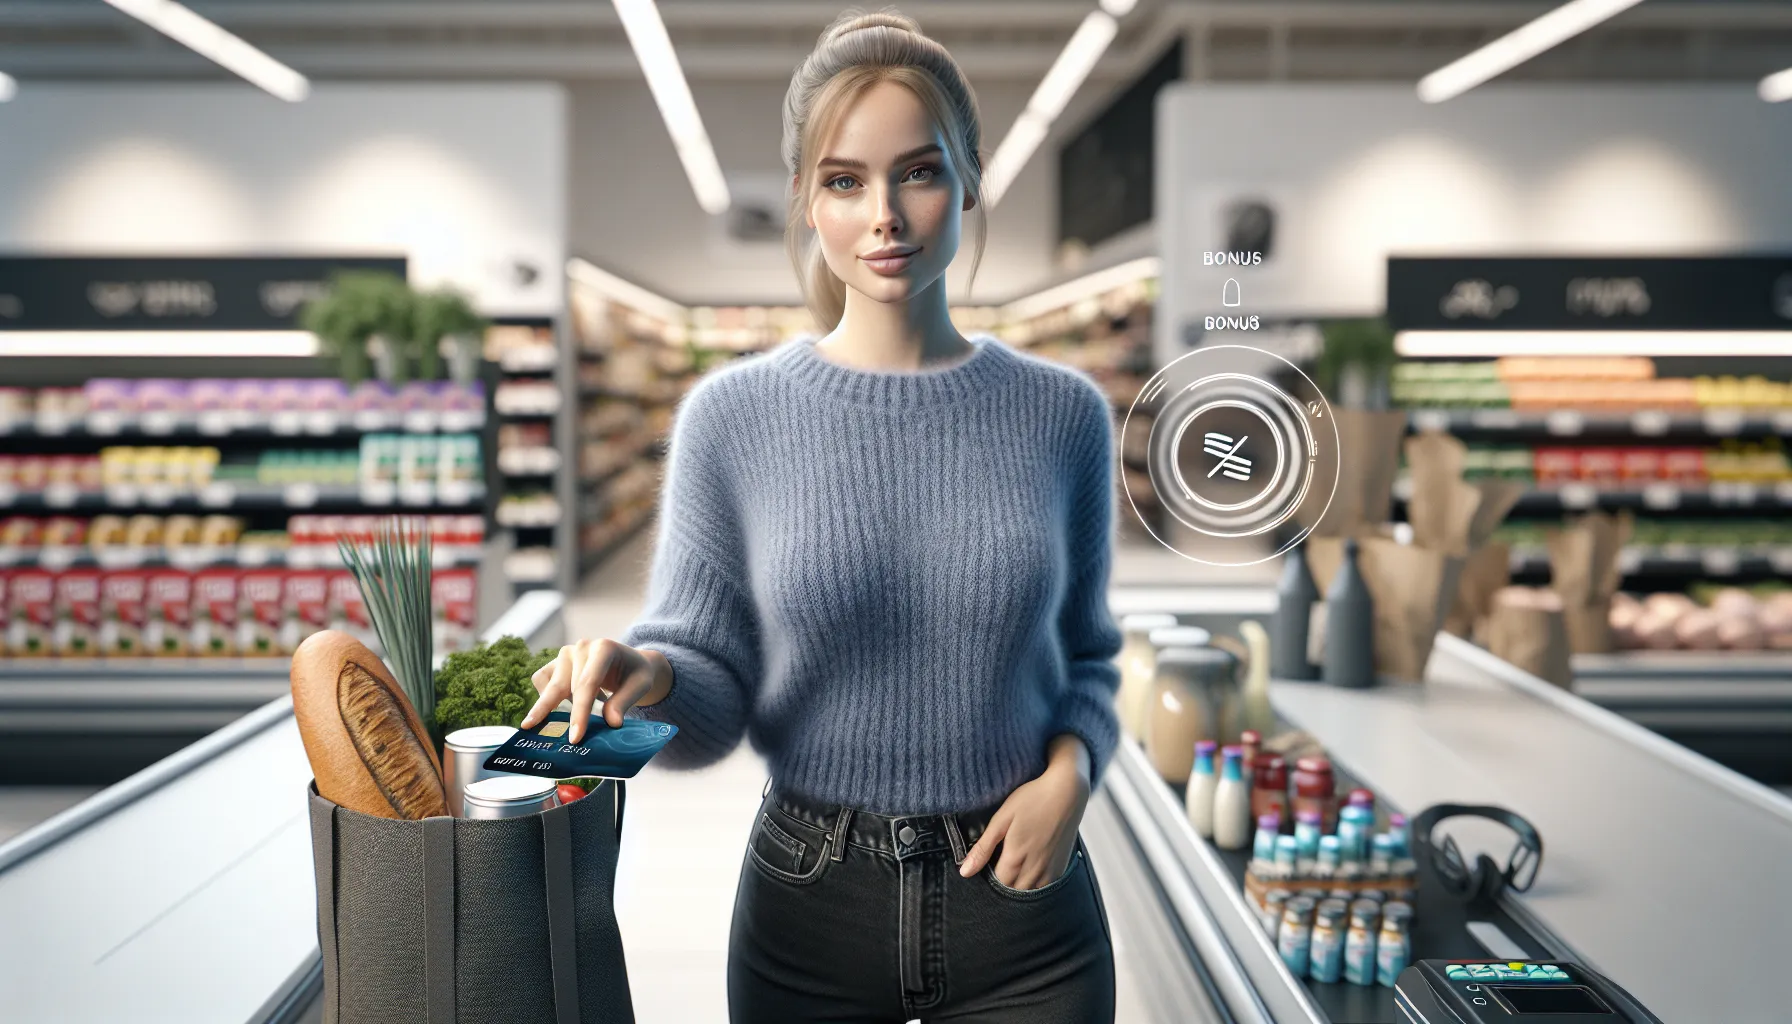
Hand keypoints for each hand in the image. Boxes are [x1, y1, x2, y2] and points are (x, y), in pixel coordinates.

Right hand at [522, 638, 673, 742]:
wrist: (630, 662)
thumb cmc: (634, 674)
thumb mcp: (639, 686)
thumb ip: (624, 702)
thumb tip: (612, 723)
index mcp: (603, 648)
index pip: (588, 683)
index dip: (580, 712)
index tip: (575, 737)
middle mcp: (581, 647)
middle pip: (563, 684)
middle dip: (556, 713)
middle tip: (548, 737)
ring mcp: (566, 654)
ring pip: (547, 682)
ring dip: (547, 705)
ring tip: (553, 727)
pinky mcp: (556, 662)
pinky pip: (541, 679)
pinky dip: (545, 697)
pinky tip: (560, 710)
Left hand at [959, 735, 1091, 890]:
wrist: (1068, 792)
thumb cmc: (1032, 800)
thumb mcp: (1002, 819)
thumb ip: (983, 848)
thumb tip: (964, 872)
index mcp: (1015, 858)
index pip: (996, 884)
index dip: (988, 878)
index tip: (988, 864)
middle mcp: (1034, 870)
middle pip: (1012, 891)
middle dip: (1003, 884)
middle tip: (999, 863)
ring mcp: (1050, 871)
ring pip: (1029, 892)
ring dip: (1019, 885)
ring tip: (1015, 865)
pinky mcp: (1061, 867)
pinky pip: (1044, 887)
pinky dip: (1035, 884)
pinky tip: (1030, 867)